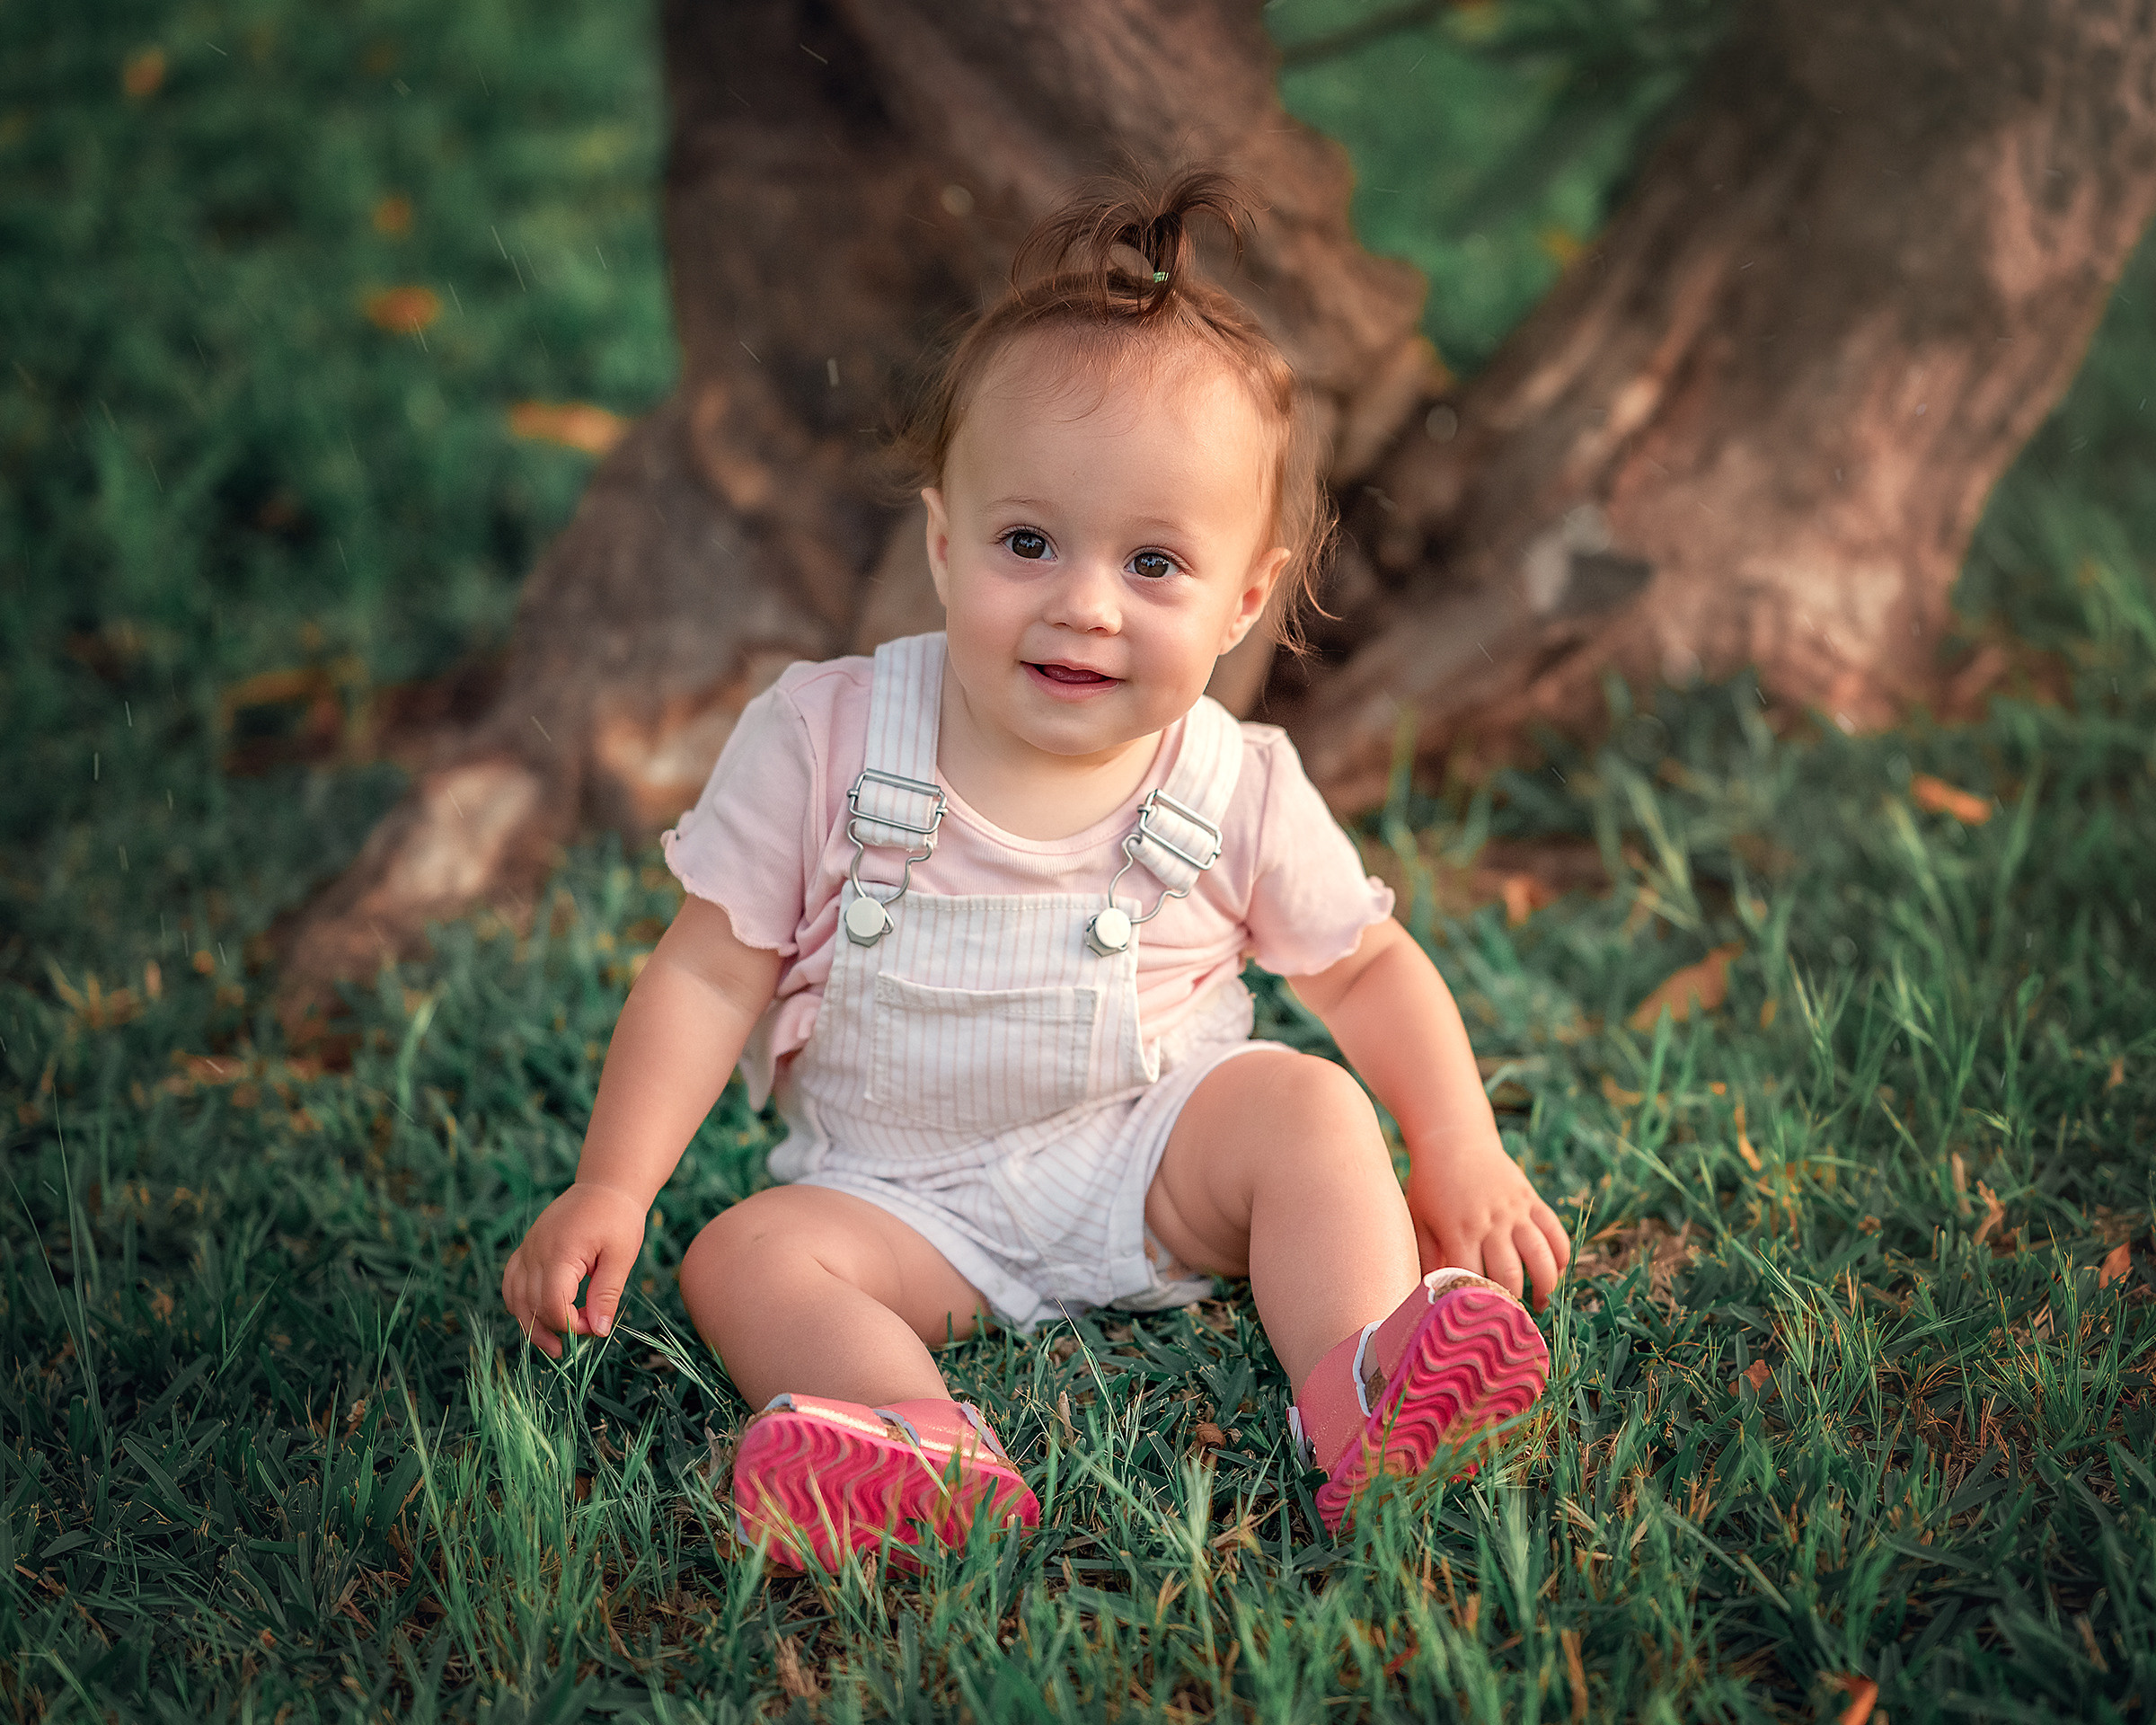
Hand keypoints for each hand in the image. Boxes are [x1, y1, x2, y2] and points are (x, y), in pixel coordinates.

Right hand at [500, 1183, 649, 1357]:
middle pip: (530, 1305)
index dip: (569, 1325)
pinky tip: (536, 1315)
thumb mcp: (621, 1257)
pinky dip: (519, 1302)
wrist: (605, 1186)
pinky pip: (511, 1281)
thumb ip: (606, 1295)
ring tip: (551, 1344)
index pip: (551, 1304)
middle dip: (550, 1330)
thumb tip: (599, 1332)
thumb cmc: (618, 1219)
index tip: (593, 1327)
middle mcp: (536, 1251)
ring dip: (530, 1323)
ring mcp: (527, 1249)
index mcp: (560, 1253)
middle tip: (571, 1349)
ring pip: (514, 1297)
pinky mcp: (526, 1248)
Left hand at [1404, 1134, 1570, 1309]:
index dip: (1479, 1304)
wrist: (1453, 1139)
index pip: (1474, 1279)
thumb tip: (1426, 1296)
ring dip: (1545, 1284)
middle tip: (1511, 1318)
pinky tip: (1556, 1272)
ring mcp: (1515, 1210)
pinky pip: (1555, 1232)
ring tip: (1539, 1302)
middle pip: (1511, 1274)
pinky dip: (1561, 1256)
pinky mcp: (1531, 1199)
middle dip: (1513, 1302)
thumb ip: (1425, 1258)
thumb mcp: (1419, 1219)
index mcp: (1459, 1231)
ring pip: (1541, 1255)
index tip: (1481, 1322)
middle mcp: (1490, 1222)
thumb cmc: (1429, 1184)